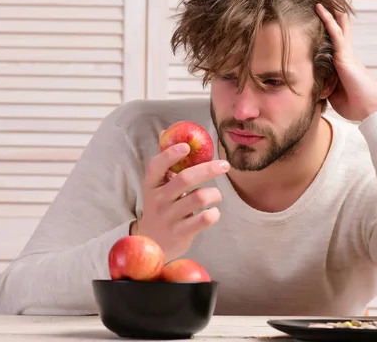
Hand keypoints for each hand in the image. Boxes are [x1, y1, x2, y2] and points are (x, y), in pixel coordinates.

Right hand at [135, 142, 229, 260]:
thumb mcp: (157, 186)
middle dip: (208, 169)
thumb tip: (166, 132)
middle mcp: (157, 200)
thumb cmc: (161, 207)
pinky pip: (204, 219)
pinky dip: (214, 213)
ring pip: (199, 198)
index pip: (156, 166)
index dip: (170, 154)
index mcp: (151, 185)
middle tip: (225, 165)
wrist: (153, 244)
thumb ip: (164, 162)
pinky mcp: (181, 233)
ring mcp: (168, 217)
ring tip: (216, 196)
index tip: (187, 146)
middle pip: (185, 179)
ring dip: (215, 194)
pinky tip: (213, 212)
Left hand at [315, 3, 376, 121]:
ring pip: (336, 28)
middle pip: (340, 32)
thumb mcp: (335, 96)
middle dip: (335, 18)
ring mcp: (346, 54)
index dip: (333, 36)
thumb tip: (311, 86)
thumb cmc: (356, 106)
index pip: (337, 48)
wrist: (371, 108)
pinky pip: (335, 33)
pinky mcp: (344, 55)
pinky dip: (328, 20)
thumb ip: (324, 87)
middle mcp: (347, 57)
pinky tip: (320, 8)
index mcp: (345, 67)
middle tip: (328, 3)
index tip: (327, 25)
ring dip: (330, 13)